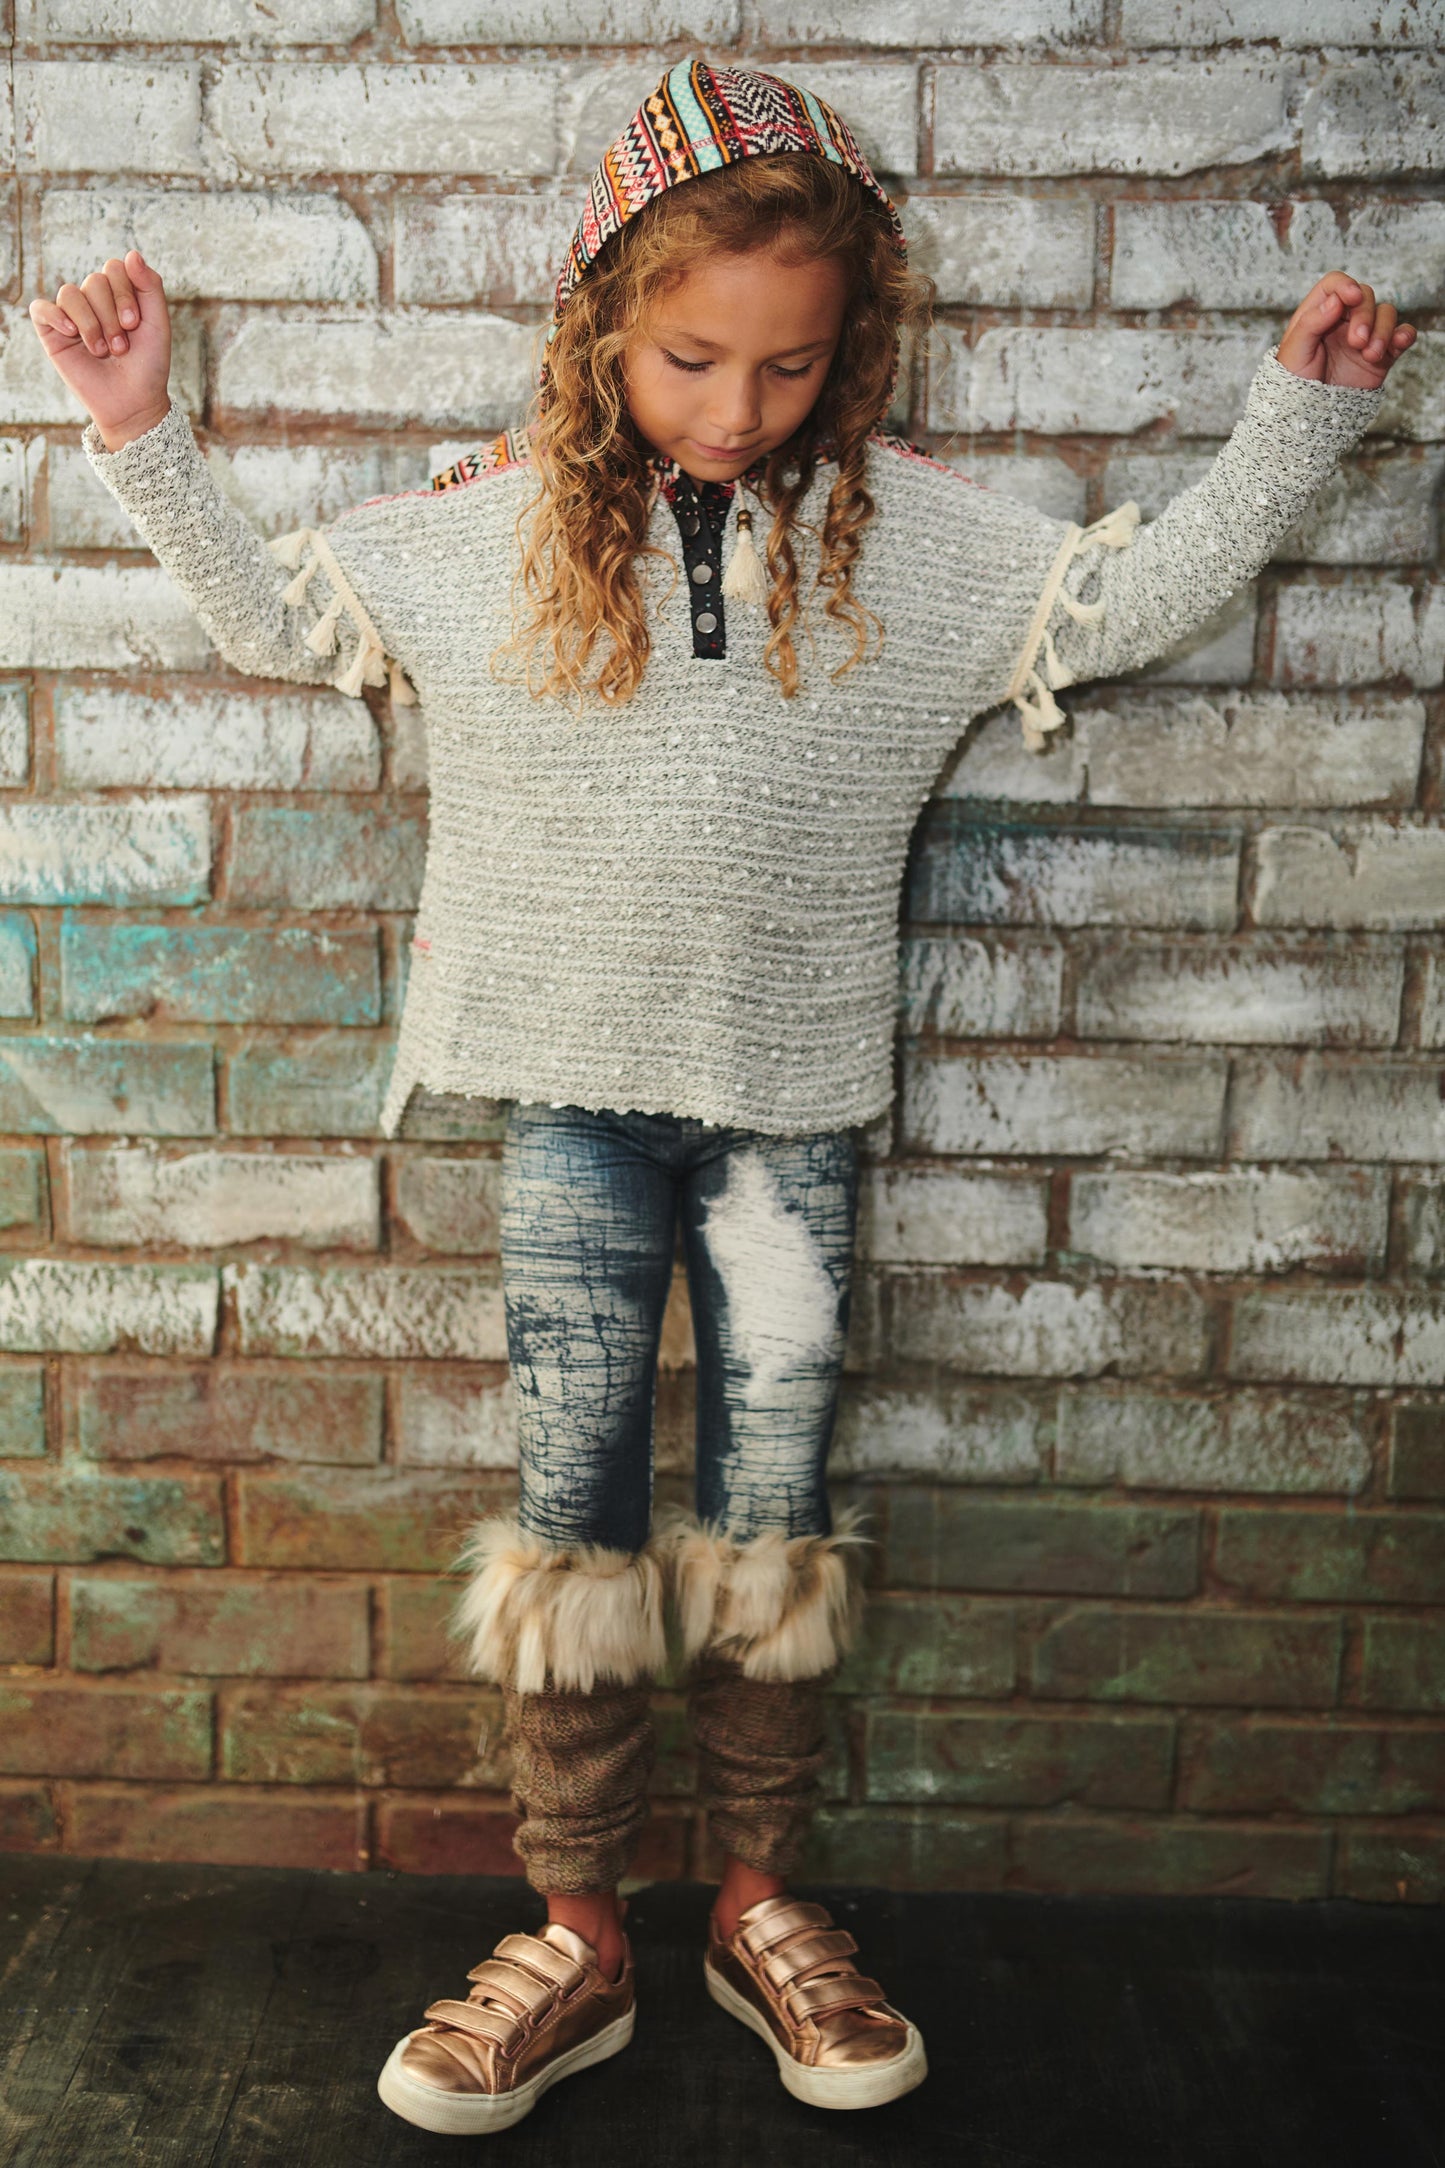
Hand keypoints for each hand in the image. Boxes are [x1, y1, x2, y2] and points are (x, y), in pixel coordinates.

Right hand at [27, 247, 172, 449]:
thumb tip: (132, 253)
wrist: (133, 403)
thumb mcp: (157, 324)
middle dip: (110, 315)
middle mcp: (94, 299)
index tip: (133, 324)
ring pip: (71, 294)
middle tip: (121, 347)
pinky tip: (71, 333)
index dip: (124, 293)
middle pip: (94, 281)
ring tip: (103, 351)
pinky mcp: (52, 331)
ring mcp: (72, 314)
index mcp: (119, 293)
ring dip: (91, 325)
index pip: (114, 268)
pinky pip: (41, 308)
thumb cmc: (147, 365)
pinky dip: (56, 316)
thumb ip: (150, 287)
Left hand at [1276, 271, 1415, 390]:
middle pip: (1365, 297)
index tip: (1352, 298)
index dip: (1346, 285)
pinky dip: (1404, 335)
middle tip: (1356, 341)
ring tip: (1370, 355)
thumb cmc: (1295, 382)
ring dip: (1383, 330)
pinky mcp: (1382, 354)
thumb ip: (1311, 322)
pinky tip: (1399, 343)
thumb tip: (1336, 300)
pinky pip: (1401, 335)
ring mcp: (1365, 336)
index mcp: (1319, 313)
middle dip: (1365, 316)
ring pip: (1386, 313)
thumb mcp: (1294, 351)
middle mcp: (1343, 320)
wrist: (1310, 415)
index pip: (1336, 284)